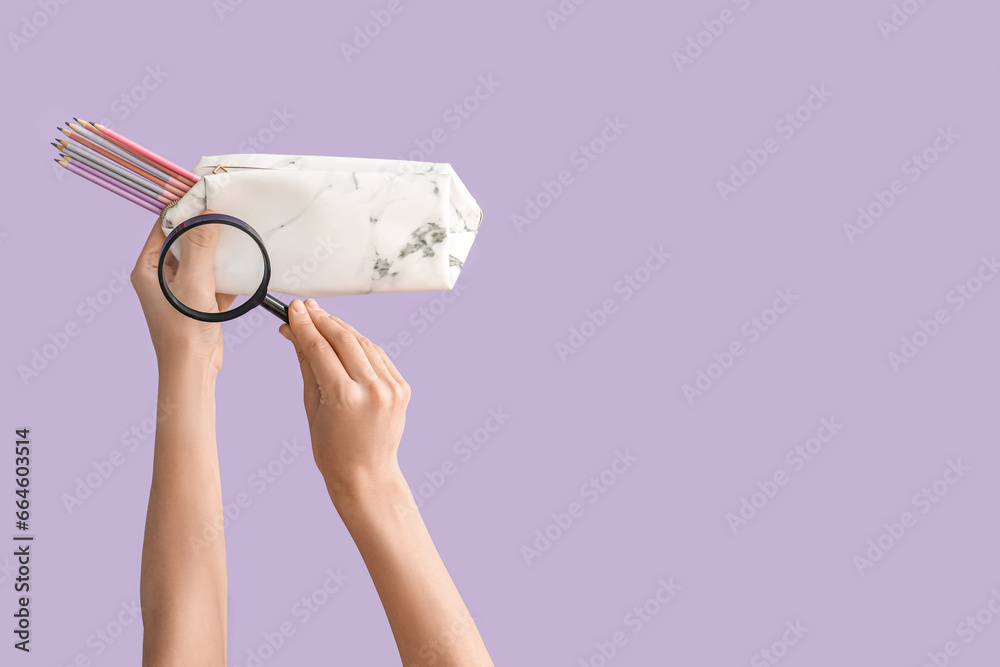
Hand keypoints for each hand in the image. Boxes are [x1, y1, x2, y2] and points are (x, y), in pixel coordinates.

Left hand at [131, 211, 236, 372]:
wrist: (193, 369)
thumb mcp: (194, 283)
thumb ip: (201, 248)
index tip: (205, 194)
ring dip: (219, 248)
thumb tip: (208, 215)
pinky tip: (245, 263)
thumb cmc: (183, 331)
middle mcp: (161, 275)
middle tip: (227, 210)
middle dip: (206, 226)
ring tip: (238, 232)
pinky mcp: (200, 299)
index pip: (164, 226)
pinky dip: (229, 270)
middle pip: (185, 239)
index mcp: (148, 268)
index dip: (184, 209)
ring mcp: (181, 288)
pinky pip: (215, 276)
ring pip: (202, 257)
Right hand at [278, 299, 410, 501]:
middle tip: (305, 308)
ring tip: (321, 318)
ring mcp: (391, 388)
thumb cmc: (332, 447)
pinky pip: (378, 356)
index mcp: (345, 398)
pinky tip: (345, 337)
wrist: (366, 474)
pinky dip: (360, 344)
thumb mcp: (312, 406)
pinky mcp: (402, 387)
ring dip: (341, 328)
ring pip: (363, 343)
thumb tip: (295, 332)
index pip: (320, 349)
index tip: (293, 310)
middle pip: (344, 339)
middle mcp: (372, 389)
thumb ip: (307, 364)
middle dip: (322, 320)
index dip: (305, 325)